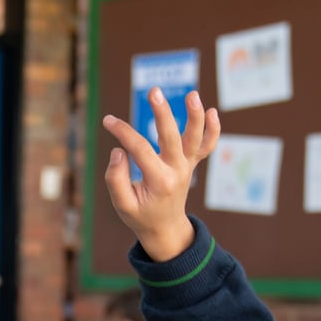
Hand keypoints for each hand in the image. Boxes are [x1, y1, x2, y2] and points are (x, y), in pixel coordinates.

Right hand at [101, 87, 219, 262]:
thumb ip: (115, 179)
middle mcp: (177, 171)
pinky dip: (213, 130)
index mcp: (159, 181)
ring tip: (192, 95)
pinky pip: (206, 146)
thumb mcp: (122, 204)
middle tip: (154, 91)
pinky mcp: (191, 164)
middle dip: (162, 113)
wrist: (165, 229)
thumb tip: (119, 150)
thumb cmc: (141, 216)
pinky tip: (212, 112)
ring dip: (195, 116)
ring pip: (195, 139)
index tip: (107, 120)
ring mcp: (187, 167)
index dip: (122, 132)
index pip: (139, 149)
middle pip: (171, 137)